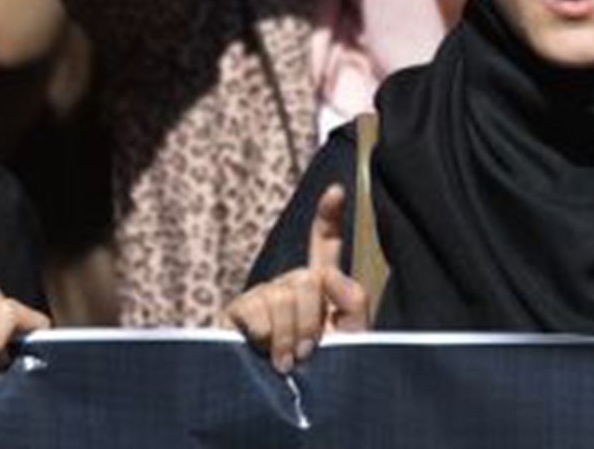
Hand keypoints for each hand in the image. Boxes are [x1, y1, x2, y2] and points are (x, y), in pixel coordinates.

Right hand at [224, 185, 369, 371]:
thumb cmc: (326, 373)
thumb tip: (329, 274)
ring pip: (283, 296)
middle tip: (311, 352)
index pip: (325, 244)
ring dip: (290, 337)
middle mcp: (290, 282)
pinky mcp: (238, 309)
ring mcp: (264, 293)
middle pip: (308, 279)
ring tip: (290, 361)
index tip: (337, 190)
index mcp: (320, 285)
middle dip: (313, 321)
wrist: (292, 404)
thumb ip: (354, 302)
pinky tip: (265, 352)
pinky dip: (267, 337)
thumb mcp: (353, 340)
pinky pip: (257, 311)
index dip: (329, 215)